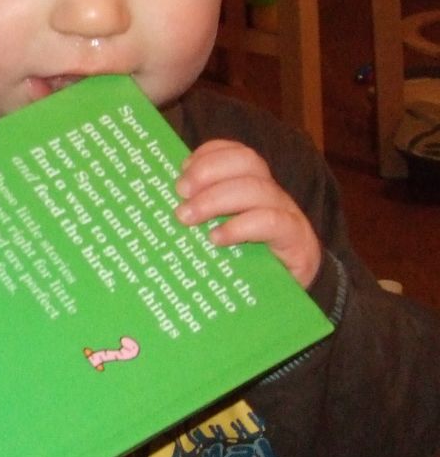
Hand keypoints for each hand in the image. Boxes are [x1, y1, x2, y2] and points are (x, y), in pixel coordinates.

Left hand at [174, 139, 321, 286]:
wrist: (286, 303)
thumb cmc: (242, 265)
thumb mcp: (215, 233)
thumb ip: (197, 216)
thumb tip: (160, 205)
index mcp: (251, 186)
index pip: (236, 153)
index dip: (209, 154)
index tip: (181, 169)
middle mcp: (271, 194)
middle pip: (247, 161)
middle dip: (208, 170)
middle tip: (180, 193)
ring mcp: (287, 214)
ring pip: (256, 188)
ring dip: (215, 199)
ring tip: (187, 218)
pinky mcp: (297, 240)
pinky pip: (271, 222)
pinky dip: (239, 227)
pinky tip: (216, 238)